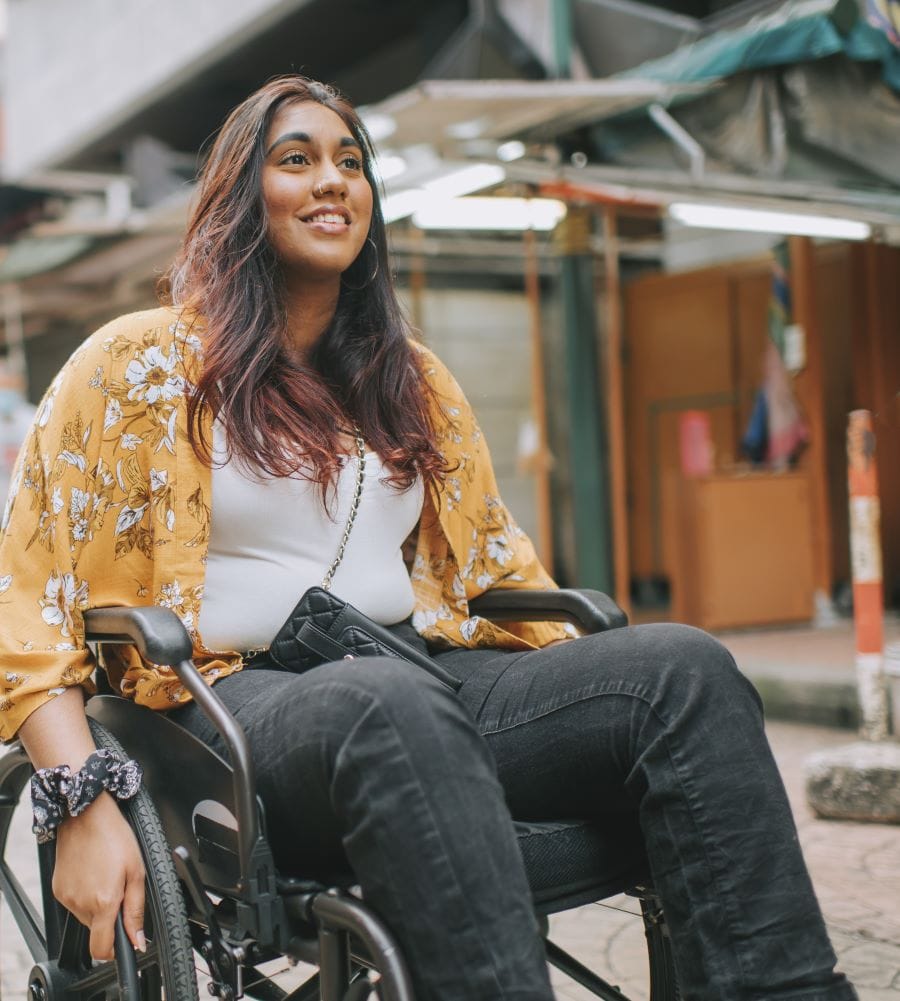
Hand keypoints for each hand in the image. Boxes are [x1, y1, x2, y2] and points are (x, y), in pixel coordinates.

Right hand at [53, 792, 146, 960]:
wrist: (85, 816)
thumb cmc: (114, 837)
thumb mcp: (136, 871)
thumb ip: (136, 909)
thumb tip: (137, 939)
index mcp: (103, 902)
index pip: (102, 948)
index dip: (115, 950)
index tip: (124, 941)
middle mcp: (80, 904)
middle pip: (97, 930)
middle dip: (110, 917)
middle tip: (119, 888)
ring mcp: (66, 898)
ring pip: (86, 917)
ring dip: (98, 906)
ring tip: (106, 876)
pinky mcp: (57, 890)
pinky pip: (74, 904)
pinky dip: (84, 896)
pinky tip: (92, 874)